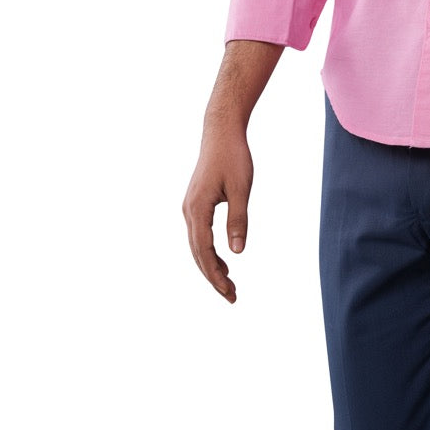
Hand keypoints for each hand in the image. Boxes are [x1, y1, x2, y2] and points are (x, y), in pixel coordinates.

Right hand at [182, 124, 253, 303]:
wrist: (221, 132)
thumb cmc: (233, 157)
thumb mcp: (241, 189)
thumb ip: (238, 220)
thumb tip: (238, 252)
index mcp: (197, 210)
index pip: (204, 252)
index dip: (216, 276)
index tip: (230, 293)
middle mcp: (188, 211)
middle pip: (198, 254)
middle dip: (213, 278)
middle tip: (232, 297)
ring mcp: (190, 207)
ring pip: (197, 246)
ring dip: (210, 266)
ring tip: (228, 284)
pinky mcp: (195, 203)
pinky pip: (199, 235)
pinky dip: (209, 251)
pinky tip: (223, 260)